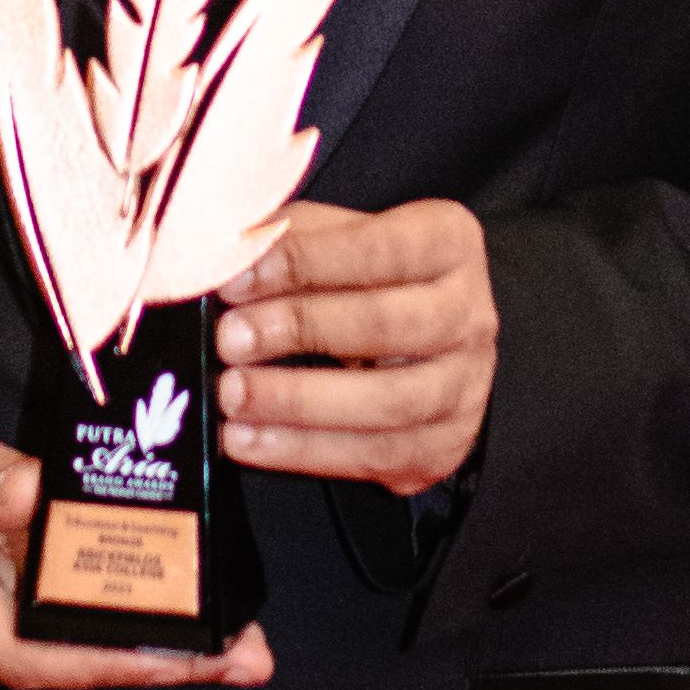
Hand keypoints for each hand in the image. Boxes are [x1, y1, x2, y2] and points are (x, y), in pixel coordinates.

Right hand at [0, 371, 272, 689]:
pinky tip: (166, 591)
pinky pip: (56, 603)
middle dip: (154, 663)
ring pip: (66, 637)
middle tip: (243, 654)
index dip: (103, 662)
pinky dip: (115, 603)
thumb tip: (37, 499)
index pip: (24, 650)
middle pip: (61, 658)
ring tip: (230, 634)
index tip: (177, 657)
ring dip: (147, 640)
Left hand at [217, 200, 496, 492]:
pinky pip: (374, 456)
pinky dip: (303, 451)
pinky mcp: (443, 446)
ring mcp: (464, 387)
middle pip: (386, 324)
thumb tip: (219, 254)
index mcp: (447, 242)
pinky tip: (248, 440)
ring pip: (386, 401)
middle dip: (299, 329)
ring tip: (231, 395)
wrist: (422, 343)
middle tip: (229, 338)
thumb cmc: (362, 274)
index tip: (237, 277)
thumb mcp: (330, 234)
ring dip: (298, 401)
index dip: (304, 262)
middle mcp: (469, 315)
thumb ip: (284, 237)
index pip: (378, 248)